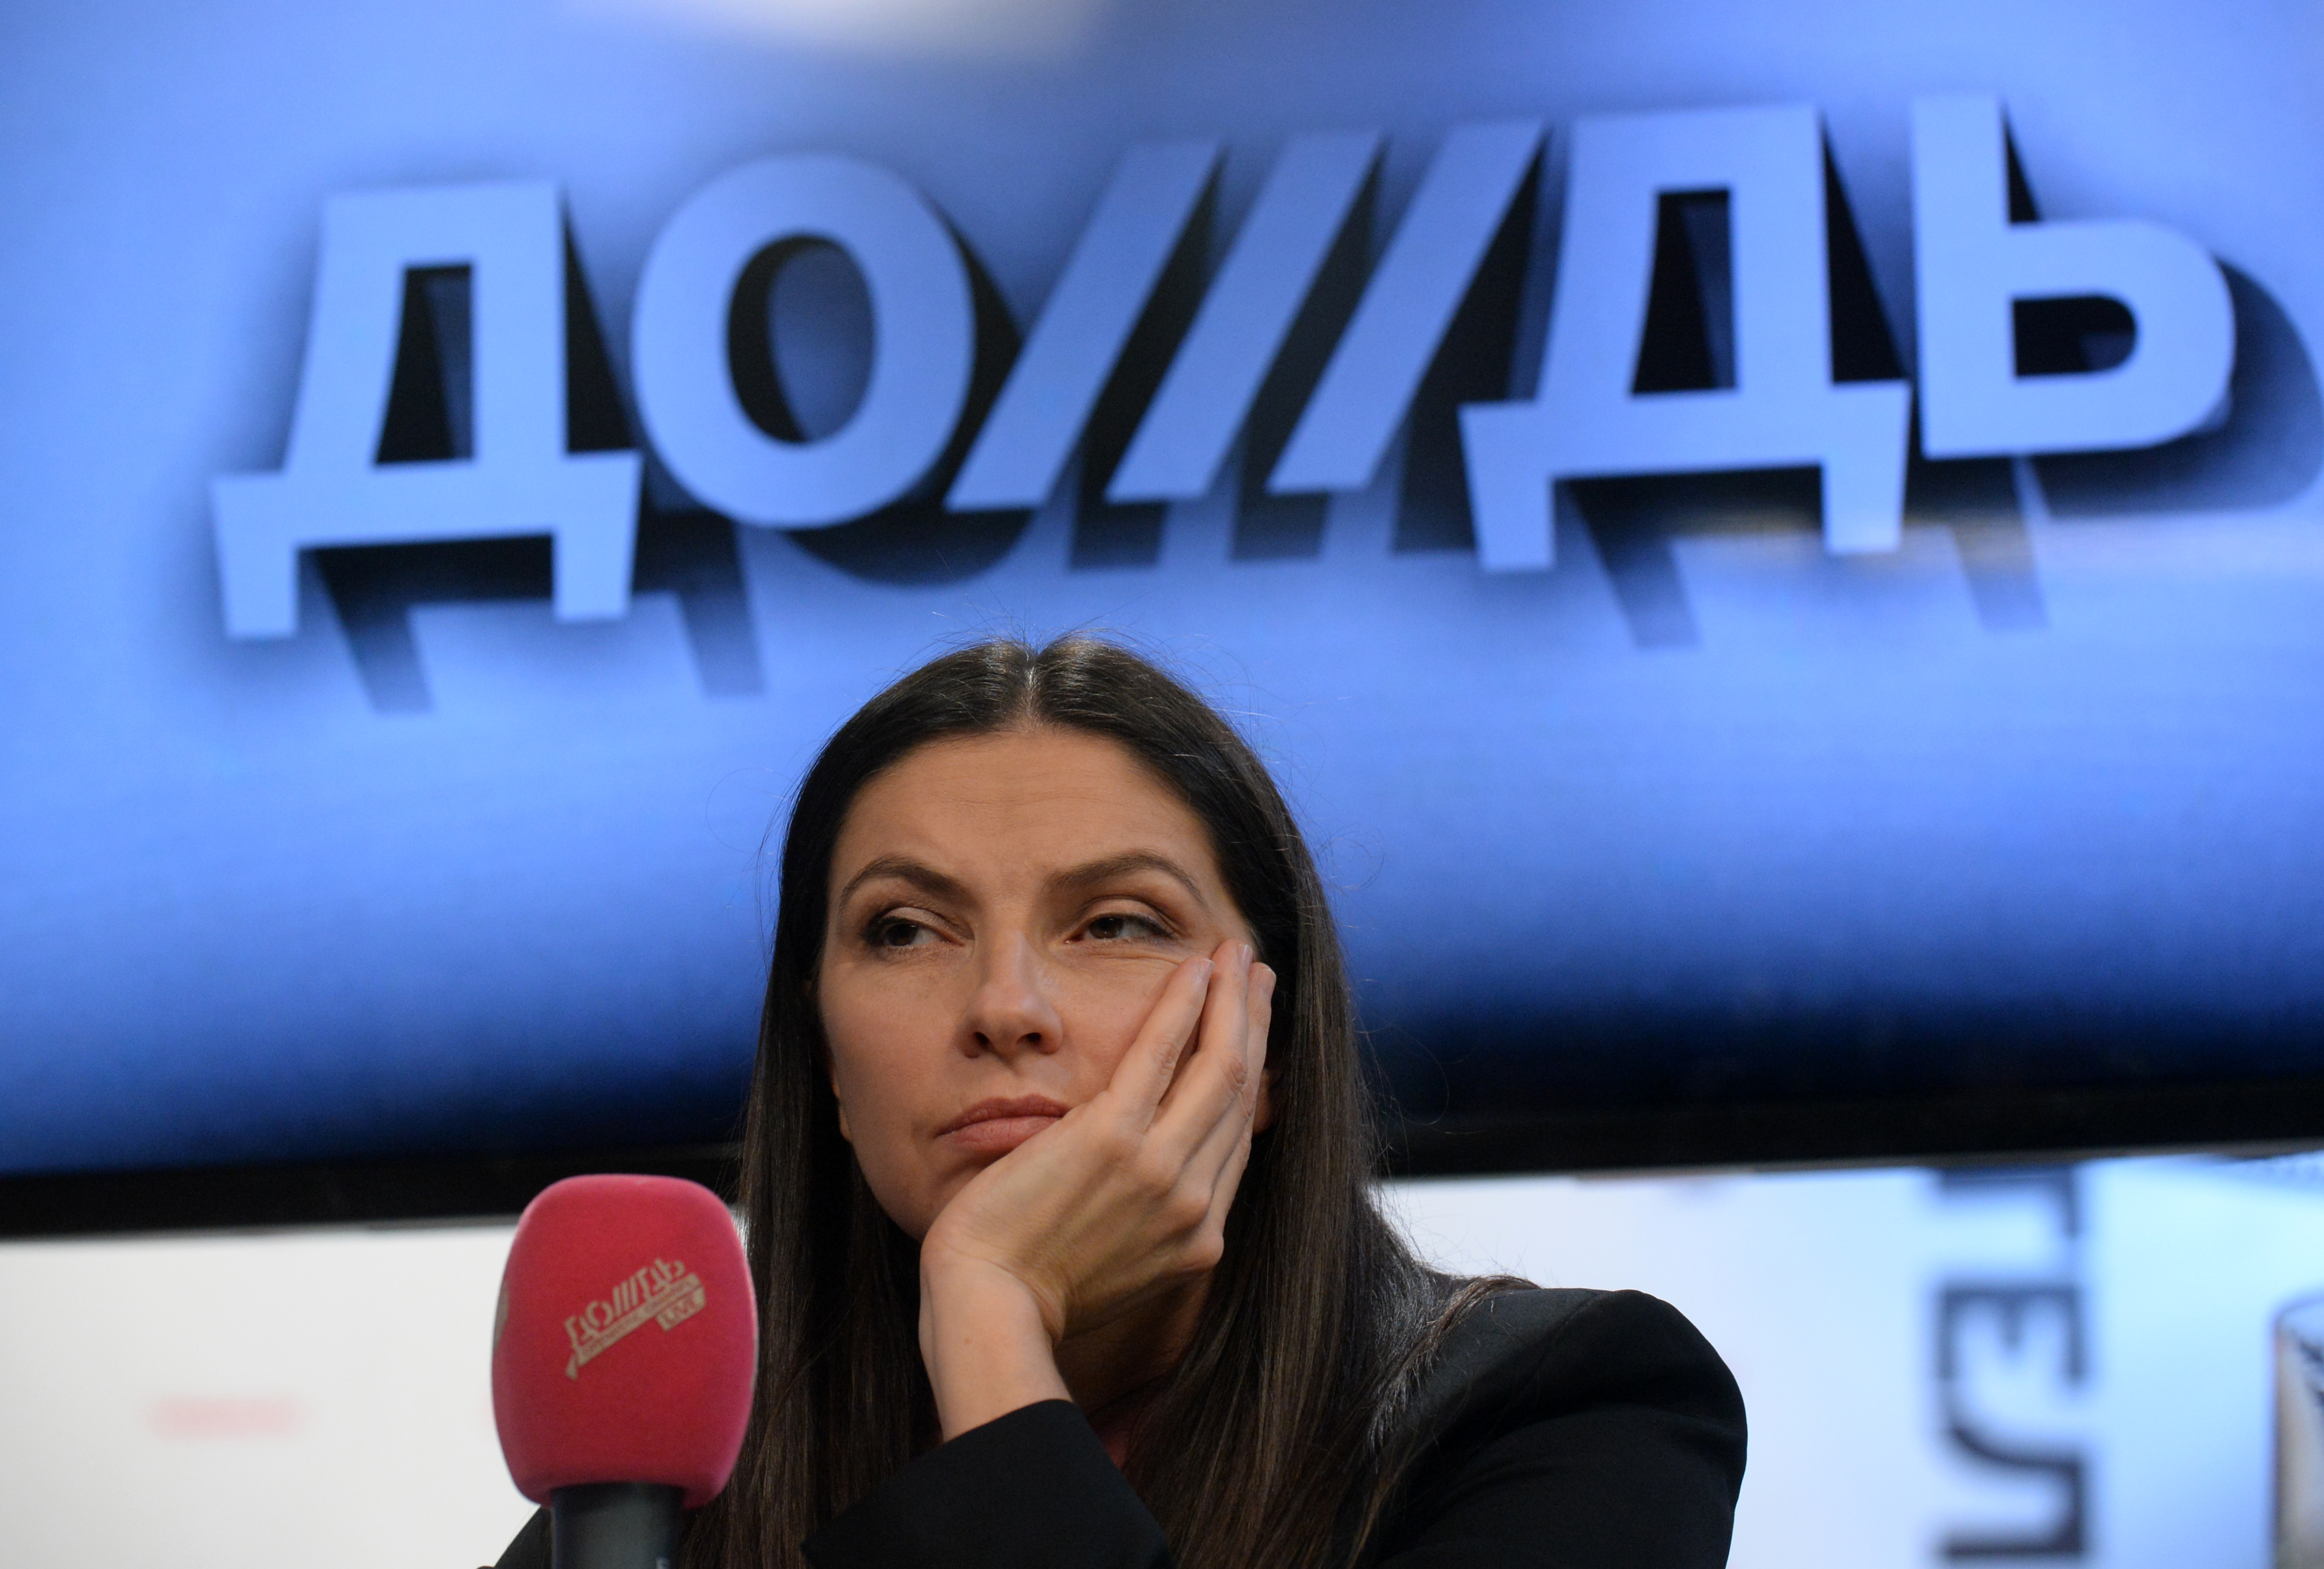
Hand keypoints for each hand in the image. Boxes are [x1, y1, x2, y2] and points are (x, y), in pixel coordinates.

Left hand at [915, 939, 1273, 1436]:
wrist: (987, 1307)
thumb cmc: (1028, 1290)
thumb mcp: (1114, 1264)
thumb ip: (1144, 1220)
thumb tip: (1150, 1178)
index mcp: (1197, 1237)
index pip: (1236, 1139)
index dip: (1254, 1077)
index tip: (1254, 1033)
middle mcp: (1194, 1204)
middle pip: (1241, 1095)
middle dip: (1256, 1025)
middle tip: (1260, 975)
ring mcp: (1160, 1171)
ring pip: (1221, 1067)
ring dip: (1234, 1001)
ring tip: (1237, 954)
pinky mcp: (1112, 1140)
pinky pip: (1162, 1054)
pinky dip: (1186, 1005)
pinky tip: (1196, 968)